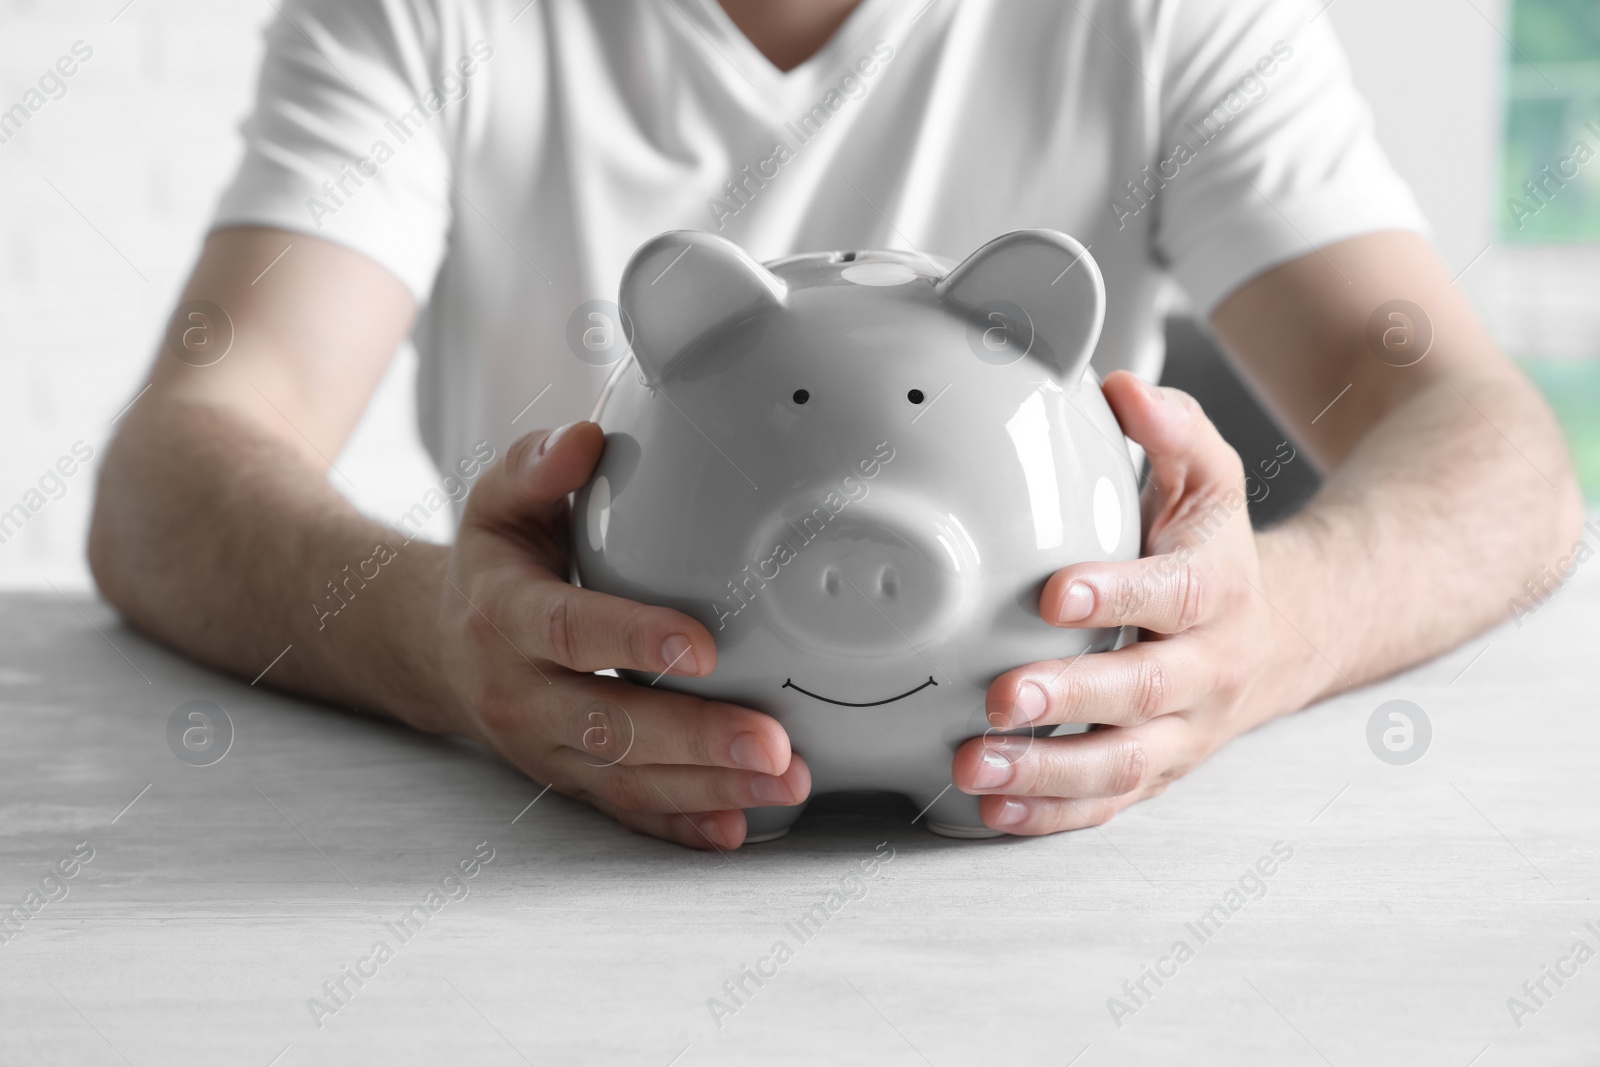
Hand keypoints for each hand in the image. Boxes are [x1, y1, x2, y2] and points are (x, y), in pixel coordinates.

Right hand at [434, 422, 809, 849]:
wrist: (436, 646)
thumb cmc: (492, 564)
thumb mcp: (498, 502)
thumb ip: (539, 468)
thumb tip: (585, 439)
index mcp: (504, 614)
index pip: (567, 631)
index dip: (632, 640)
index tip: (702, 646)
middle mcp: (519, 692)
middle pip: (610, 725)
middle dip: (697, 739)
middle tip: (774, 743)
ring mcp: (543, 747)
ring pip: (627, 779)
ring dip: (710, 788)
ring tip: (783, 783)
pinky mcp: (567, 780)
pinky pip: (624, 812)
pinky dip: (680, 825)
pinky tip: (736, 827)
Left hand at [953, 372, 1308, 833]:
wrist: (1282, 634)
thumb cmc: (1214, 551)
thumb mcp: (1211, 479)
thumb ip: (1171, 429)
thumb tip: (1120, 387)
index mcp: (1216, 589)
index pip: (1172, 593)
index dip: (1116, 595)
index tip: (1054, 594)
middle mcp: (1206, 669)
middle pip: (1142, 693)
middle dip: (1069, 700)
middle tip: (1001, 697)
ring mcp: (1183, 731)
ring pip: (1120, 766)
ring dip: (1046, 774)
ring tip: (977, 766)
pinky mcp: (1157, 772)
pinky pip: (1108, 805)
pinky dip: (1051, 816)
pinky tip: (995, 811)